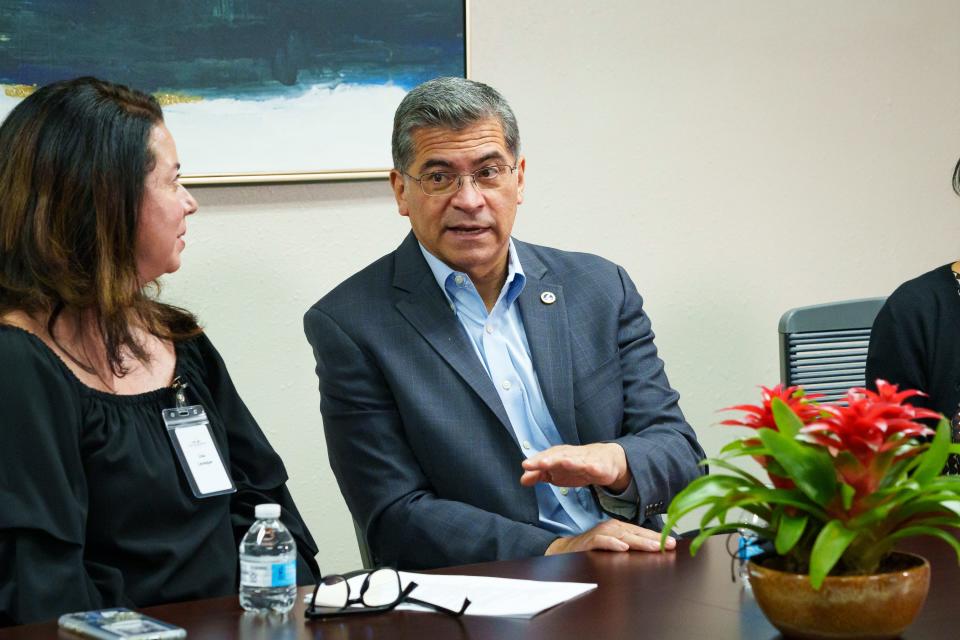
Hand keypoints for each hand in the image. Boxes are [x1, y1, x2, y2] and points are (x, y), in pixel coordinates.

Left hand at [520, 443, 630, 492]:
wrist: (602, 459)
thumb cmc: (574, 465)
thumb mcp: (554, 472)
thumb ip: (538, 475)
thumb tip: (523, 479)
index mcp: (557, 455)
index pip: (545, 458)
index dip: (536, 462)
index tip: (526, 465)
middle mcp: (570, 455)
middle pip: (559, 457)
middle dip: (551, 459)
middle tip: (542, 464)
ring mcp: (585, 460)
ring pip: (578, 460)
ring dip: (572, 461)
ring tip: (565, 463)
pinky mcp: (600, 466)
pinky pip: (597, 467)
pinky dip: (595, 467)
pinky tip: (592, 469)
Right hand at [545, 520, 676, 554]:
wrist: (563, 550)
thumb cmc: (590, 548)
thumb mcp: (612, 546)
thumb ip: (627, 546)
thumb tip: (649, 551)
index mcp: (617, 528)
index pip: (640, 532)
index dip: (656, 537)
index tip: (672, 543)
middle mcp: (610, 528)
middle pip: (634, 533)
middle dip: (653, 539)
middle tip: (668, 545)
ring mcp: (599, 533)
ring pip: (621, 535)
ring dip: (638, 541)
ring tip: (653, 547)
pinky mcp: (588, 542)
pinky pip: (601, 541)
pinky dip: (612, 543)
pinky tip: (623, 547)